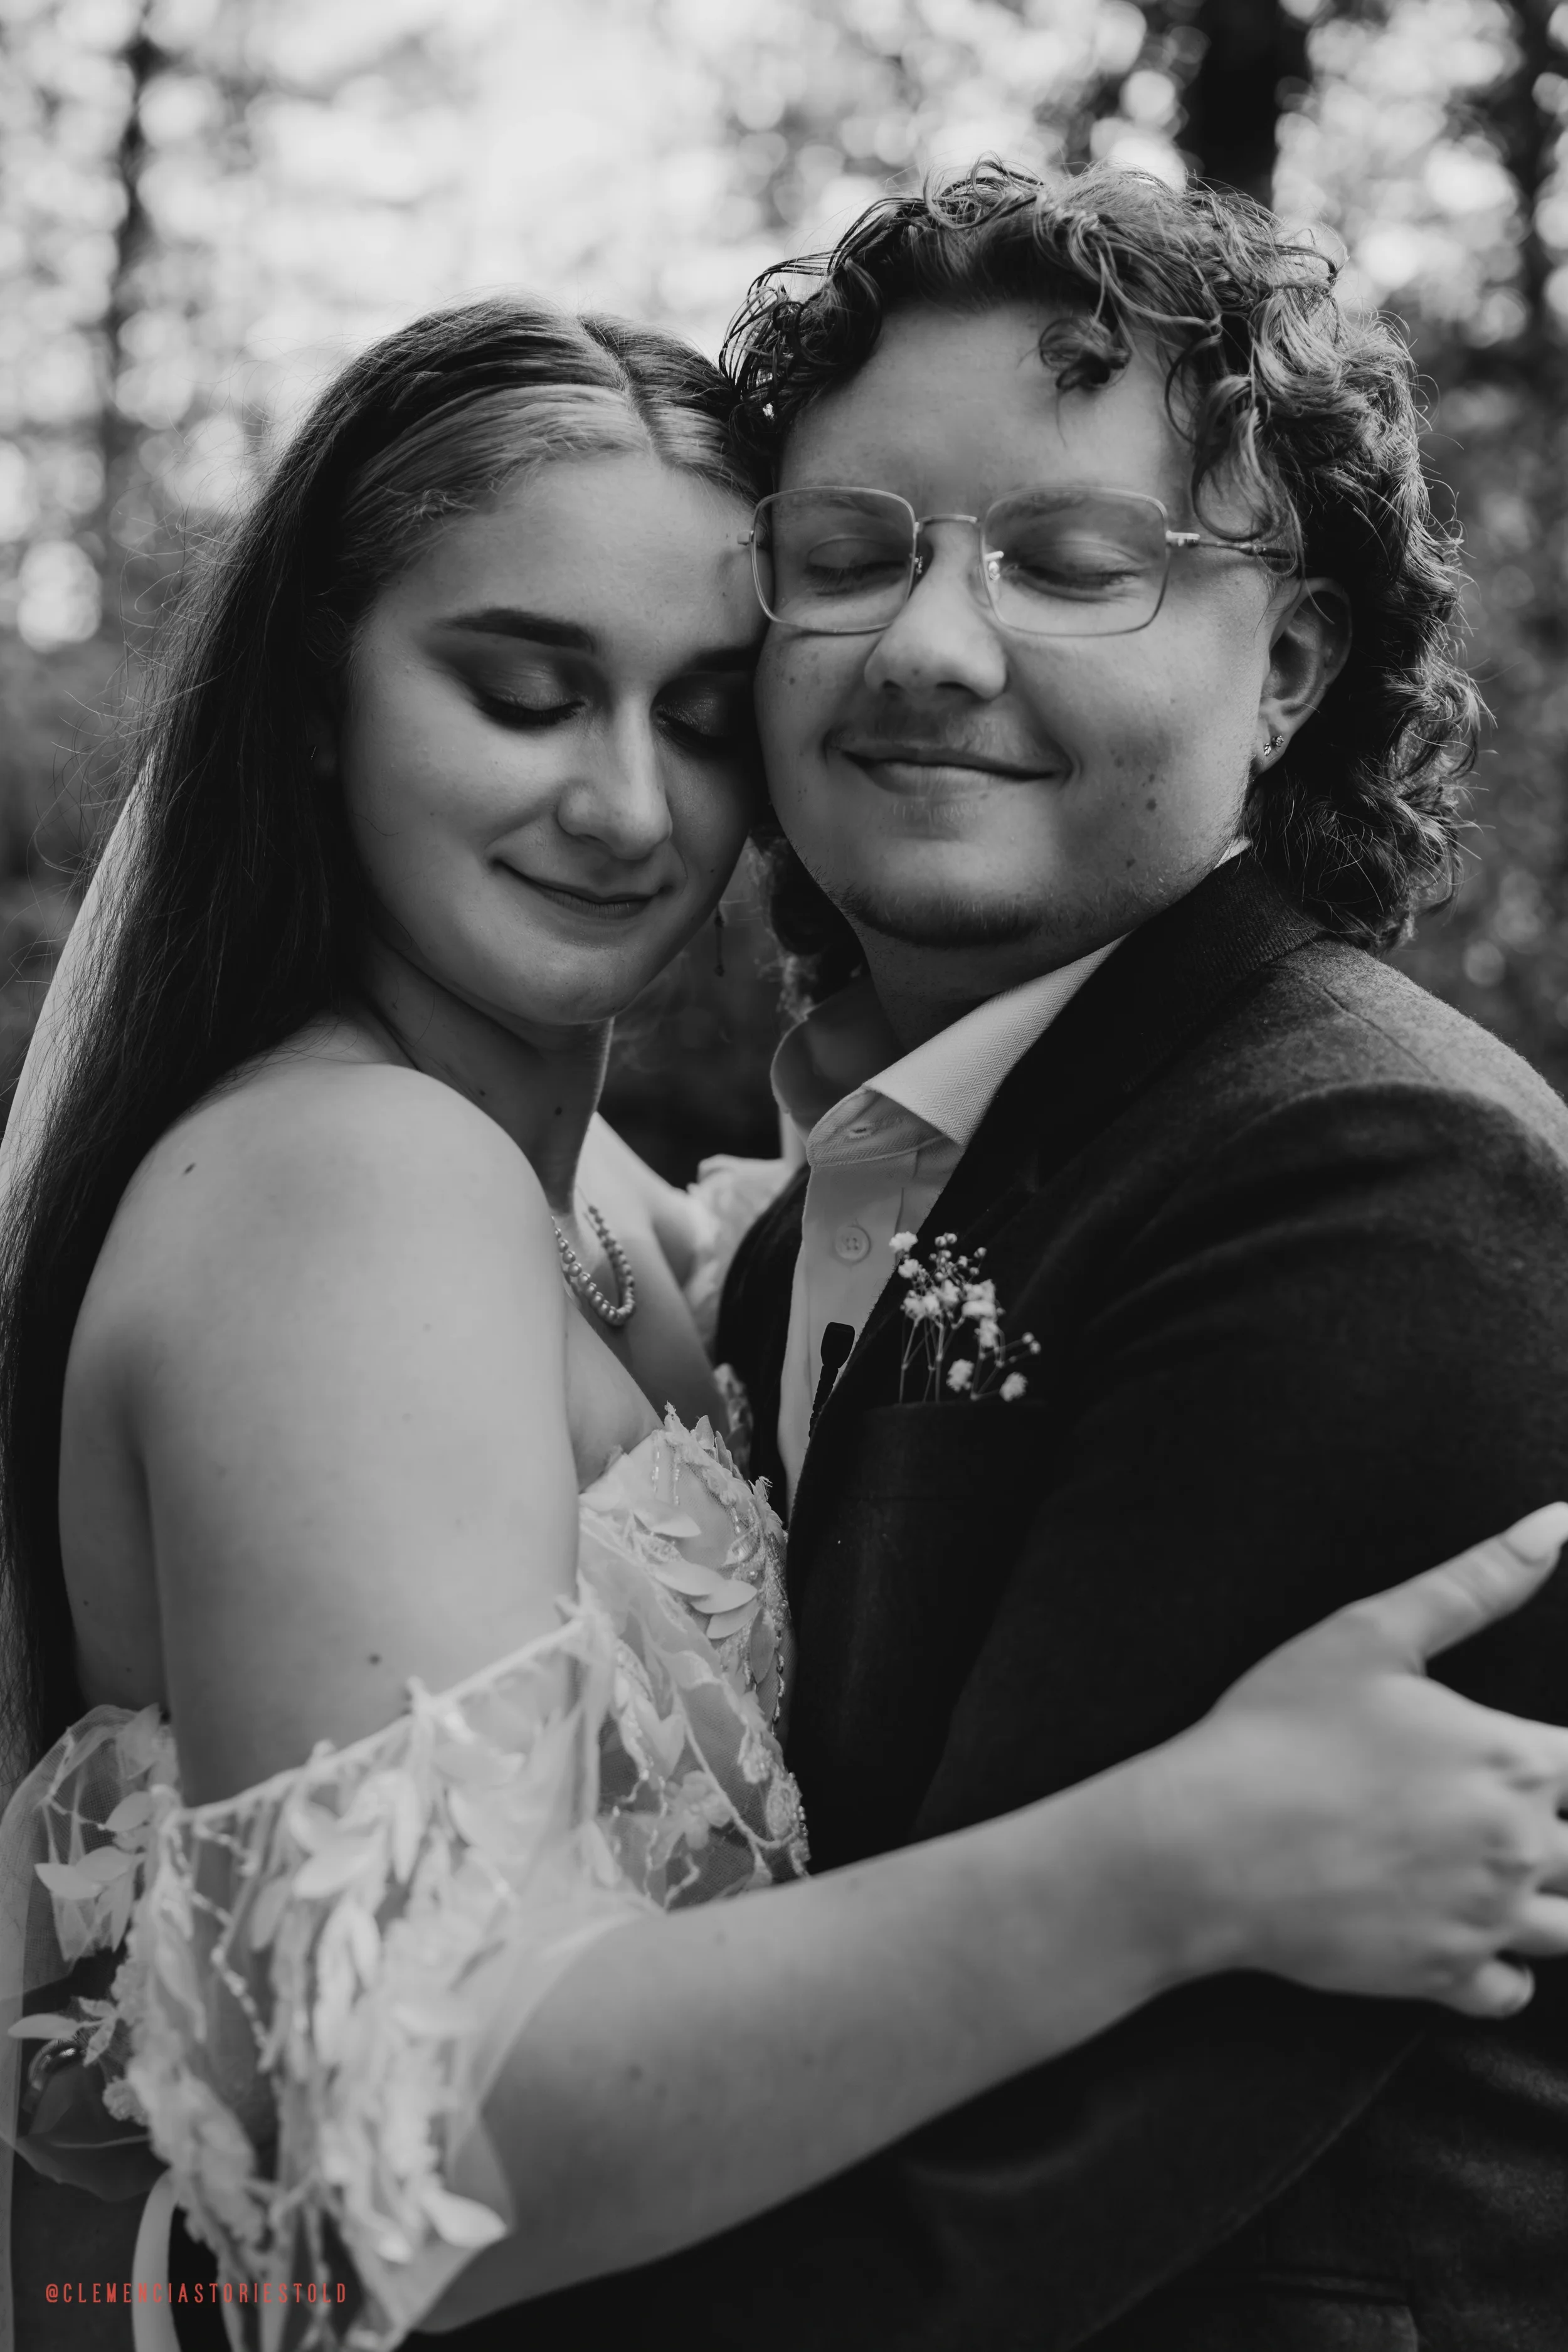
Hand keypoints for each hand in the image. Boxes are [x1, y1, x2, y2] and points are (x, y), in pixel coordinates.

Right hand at [1155, 1506, 1567, 2017]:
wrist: (1202, 1846)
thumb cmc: (1277, 1731)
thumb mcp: (1372, 1634)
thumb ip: (1477, 1582)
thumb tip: (1557, 1525)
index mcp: (1513, 1760)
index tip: (1541, 1763)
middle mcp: (1518, 1848)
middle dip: (1565, 1828)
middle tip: (1489, 1805)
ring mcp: (1483, 1922)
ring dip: (1551, 1896)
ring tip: (1496, 1862)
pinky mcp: (1441, 1977)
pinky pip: (1516, 1991)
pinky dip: (1507, 1966)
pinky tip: (1470, 1926)